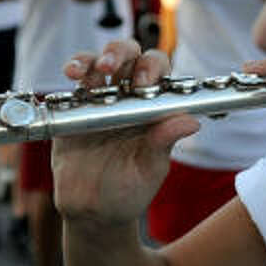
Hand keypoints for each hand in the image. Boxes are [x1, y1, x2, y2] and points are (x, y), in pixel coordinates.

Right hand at [52, 39, 199, 227]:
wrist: (94, 211)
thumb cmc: (129, 189)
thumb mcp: (150, 168)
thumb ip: (164, 142)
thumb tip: (191, 121)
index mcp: (153, 107)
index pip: (158, 72)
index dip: (153, 69)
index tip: (145, 85)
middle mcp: (128, 97)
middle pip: (129, 57)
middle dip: (124, 53)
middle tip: (116, 68)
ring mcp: (100, 99)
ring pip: (100, 62)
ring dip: (98, 57)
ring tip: (97, 69)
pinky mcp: (75, 108)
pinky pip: (75, 81)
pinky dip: (75, 69)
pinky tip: (74, 74)